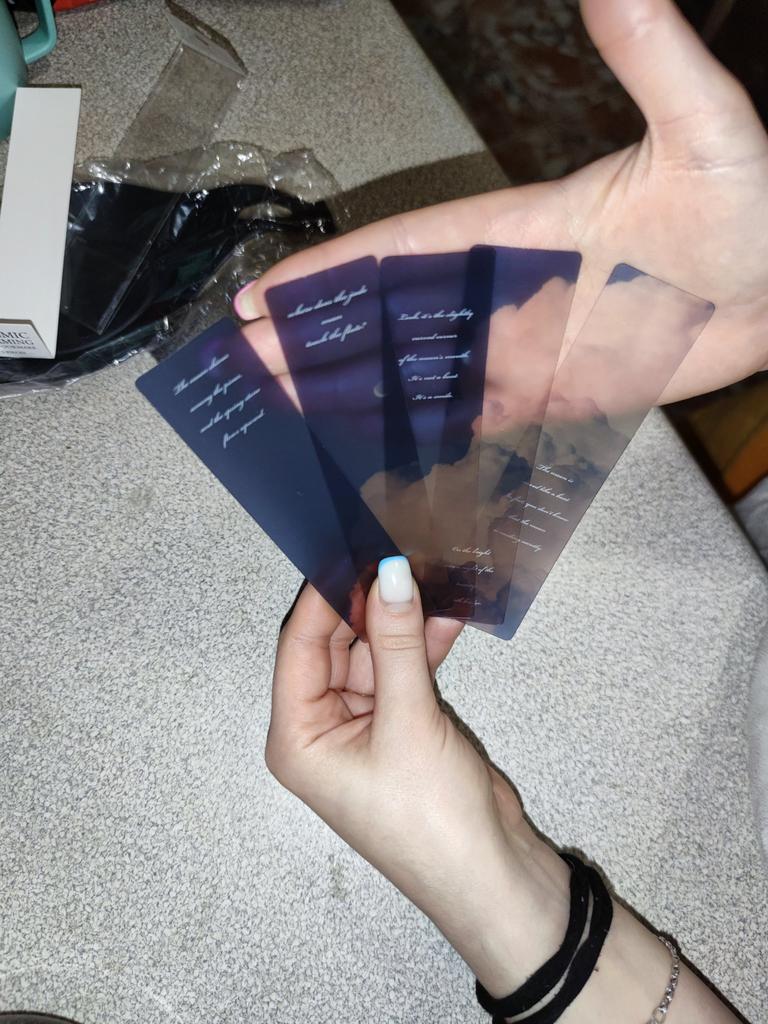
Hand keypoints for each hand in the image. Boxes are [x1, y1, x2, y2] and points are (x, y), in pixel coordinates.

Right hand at [236, 0, 767, 404]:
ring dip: (351, 393)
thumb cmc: (752, 207)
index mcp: (515, 230)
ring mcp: (523, 349)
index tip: (267, 295)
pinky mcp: (551, 397)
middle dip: (314, 343)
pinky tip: (368, 447)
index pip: (402, 252)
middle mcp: (505, 293)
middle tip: (247, 366)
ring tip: (284, 410)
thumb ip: (650, 60)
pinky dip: (417, 433)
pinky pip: (469, 419)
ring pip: (418, 375)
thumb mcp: (704, 126)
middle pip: (390, 321)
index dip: (331, 274)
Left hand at [265, 558, 569, 994]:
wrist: (493, 876)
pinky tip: (448, 612)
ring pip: (374, 655)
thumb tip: (391, 571)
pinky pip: (403, 673)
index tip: (354, 547)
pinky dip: (423, 646)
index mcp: (297, 736)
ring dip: (399, 621)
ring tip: (427, 570)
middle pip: (336, 646)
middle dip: (366, 603)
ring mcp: (363, 727)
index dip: (325, 596)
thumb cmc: (430, 814)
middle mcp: (321, 728)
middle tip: (396, 550)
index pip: (300, 646)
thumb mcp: (410, 721)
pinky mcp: (401, 726)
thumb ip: (399, 642)